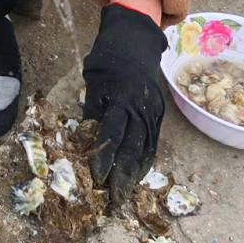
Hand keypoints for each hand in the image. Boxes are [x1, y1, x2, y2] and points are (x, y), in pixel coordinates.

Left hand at [82, 3, 168, 203]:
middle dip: (123, 176)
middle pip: (132, 148)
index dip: (104, 158)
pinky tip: (137, 175)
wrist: (135, 41)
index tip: (97, 179)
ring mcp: (153, 112)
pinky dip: (145, 160)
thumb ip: (92, 112)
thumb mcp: (93, 83)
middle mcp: (140, 108)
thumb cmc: (107, 61)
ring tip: (125, 195)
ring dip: (135, 173)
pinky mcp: (158, 114)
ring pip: (145, 149)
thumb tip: (84, 142)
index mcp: (121, 99)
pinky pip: (153, 142)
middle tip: (114, 200)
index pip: (111, 135)